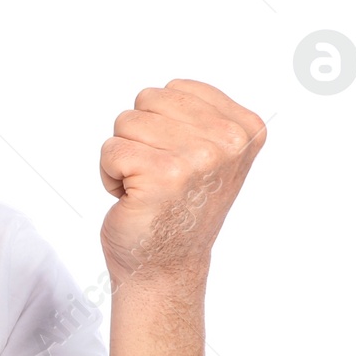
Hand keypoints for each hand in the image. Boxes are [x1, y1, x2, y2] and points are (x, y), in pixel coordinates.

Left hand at [98, 79, 264, 287]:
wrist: (165, 267)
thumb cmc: (178, 208)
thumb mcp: (210, 153)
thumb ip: (200, 115)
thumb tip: (169, 88)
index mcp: (246, 128)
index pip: (175, 88)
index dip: (161, 123)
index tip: (178, 161)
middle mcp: (229, 141)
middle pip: (148, 100)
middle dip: (139, 136)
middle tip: (157, 176)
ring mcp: (198, 158)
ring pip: (126, 122)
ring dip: (124, 156)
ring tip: (146, 187)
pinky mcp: (162, 175)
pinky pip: (110, 149)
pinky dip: (109, 175)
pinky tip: (133, 198)